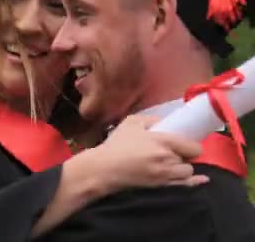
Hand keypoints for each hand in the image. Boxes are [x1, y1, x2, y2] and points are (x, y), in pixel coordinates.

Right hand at [91, 115, 209, 195]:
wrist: (104, 168)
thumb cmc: (117, 145)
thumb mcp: (131, 123)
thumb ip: (152, 120)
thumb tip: (166, 122)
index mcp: (162, 141)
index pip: (193, 146)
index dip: (191, 145)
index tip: (185, 143)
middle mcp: (168, 159)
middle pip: (190, 159)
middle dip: (184, 155)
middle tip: (172, 153)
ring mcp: (165, 175)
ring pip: (187, 172)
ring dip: (182, 167)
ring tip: (170, 164)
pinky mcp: (161, 186)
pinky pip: (185, 185)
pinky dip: (194, 182)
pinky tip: (202, 179)